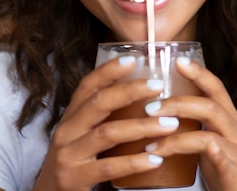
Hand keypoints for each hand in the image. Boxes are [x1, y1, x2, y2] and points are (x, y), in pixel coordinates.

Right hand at [32, 56, 182, 190]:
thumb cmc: (74, 163)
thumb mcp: (81, 135)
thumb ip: (101, 118)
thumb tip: (138, 96)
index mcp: (70, 117)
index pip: (87, 86)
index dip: (109, 70)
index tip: (133, 59)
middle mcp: (66, 131)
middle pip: (99, 103)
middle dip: (130, 91)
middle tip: (159, 86)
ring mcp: (69, 154)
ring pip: (108, 133)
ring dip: (142, 127)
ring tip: (169, 124)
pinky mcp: (75, 177)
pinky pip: (109, 167)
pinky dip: (134, 162)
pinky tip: (155, 159)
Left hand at [143, 58, 236, 190]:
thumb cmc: (227, 175)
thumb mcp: (210, 146)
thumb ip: (194, 129)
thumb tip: (160, 116)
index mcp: (230, 122)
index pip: (216, 89)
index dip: (199, 73)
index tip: (178, 60)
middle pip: (211, 101)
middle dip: (179, 98)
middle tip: (150, 105)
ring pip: (209, 122)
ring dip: (175, 125)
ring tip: (150, 132)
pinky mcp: (234, 167)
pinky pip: (211, 149)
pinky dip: (184, 146)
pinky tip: (163, 150)